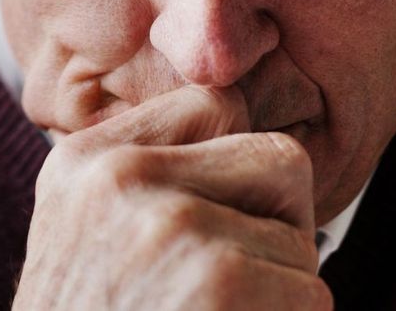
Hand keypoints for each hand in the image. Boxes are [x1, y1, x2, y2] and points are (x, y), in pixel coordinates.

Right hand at [14, 86, 330, 309]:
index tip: (229, 210)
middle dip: (280, 224)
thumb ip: (142, 175)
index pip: (215, 102)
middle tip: (234, 280)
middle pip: (280, 161)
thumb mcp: (82, 231)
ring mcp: (171, 224)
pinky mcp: (219, 280)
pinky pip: (313, 293)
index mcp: (86, 160)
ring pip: (301, 240)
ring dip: (279, 292)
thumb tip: (238, 118)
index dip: (242, 162)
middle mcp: (121, 176)